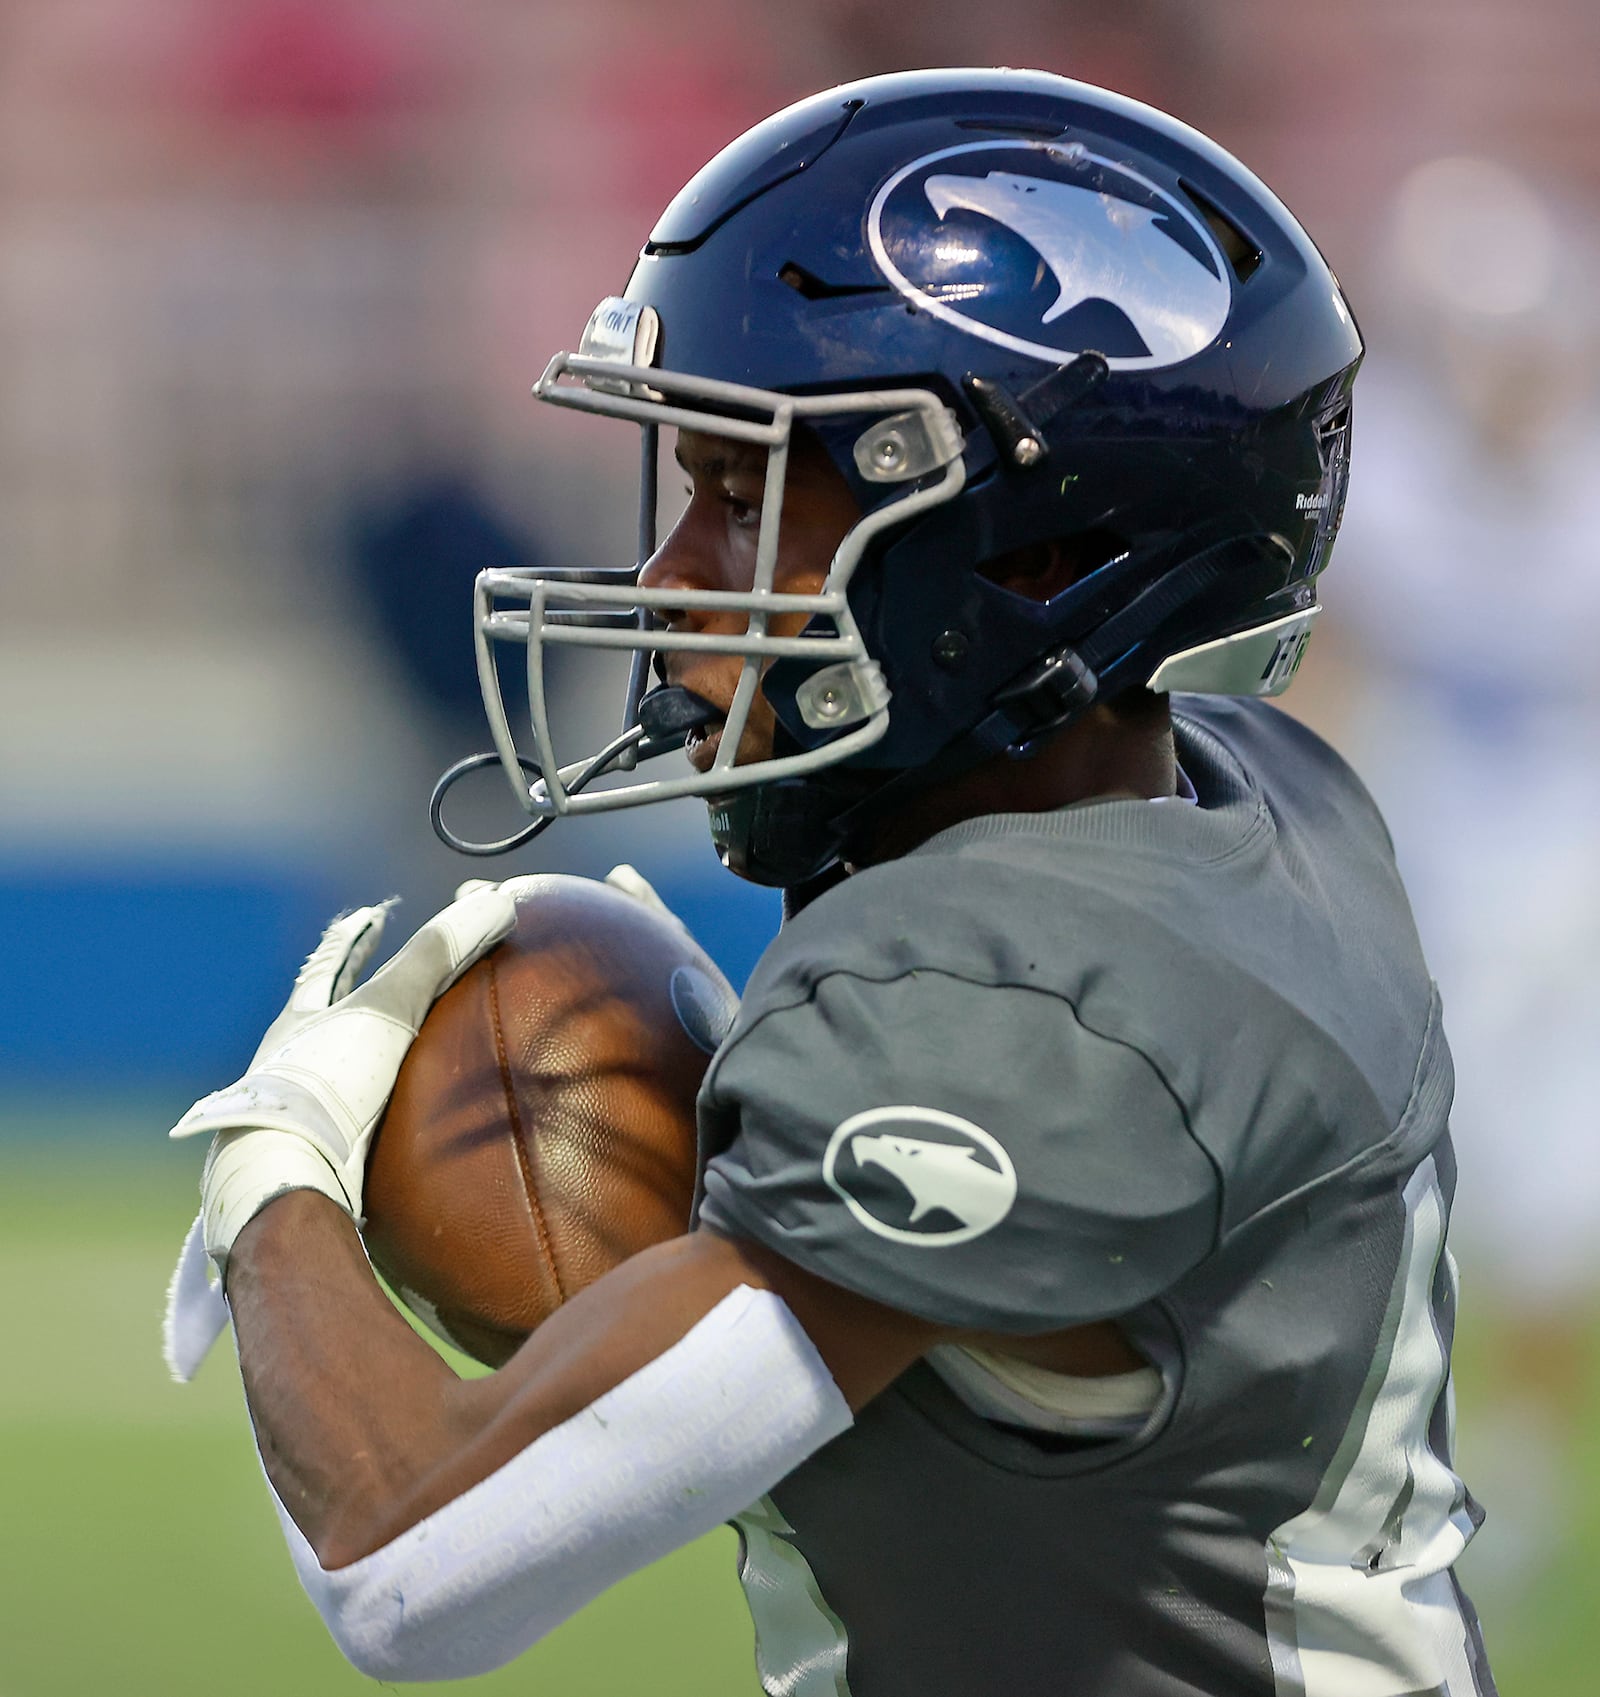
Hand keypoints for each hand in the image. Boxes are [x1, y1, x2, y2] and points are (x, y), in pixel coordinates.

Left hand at [171, 882, 517, 1268]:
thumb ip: (436, 957)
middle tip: (373, 973)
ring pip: (329, 1073)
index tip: (370, 915)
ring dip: (358, 1058)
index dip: (354, 937)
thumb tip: (495, 902)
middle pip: (323, 1017)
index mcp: (301, 1022)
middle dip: (349, 994)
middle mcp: (289, 1064)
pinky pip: (344, 1125)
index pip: (329, 965)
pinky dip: (367, 1115)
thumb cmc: (326, 1084)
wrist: (287, 1178)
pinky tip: (384, 1128)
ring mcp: (296, 1114)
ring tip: (387, 1052)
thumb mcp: (385, 1008)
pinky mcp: (311, 1159)